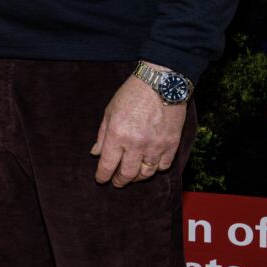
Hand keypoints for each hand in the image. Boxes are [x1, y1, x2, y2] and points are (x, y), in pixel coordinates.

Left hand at [90, 68, 186, 186]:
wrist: (161, 84)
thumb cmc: (131, 94)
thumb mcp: (109, 111)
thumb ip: (102, 135)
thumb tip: (95, 153)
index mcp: (117, 134)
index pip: (107, 164)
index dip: (102, 176)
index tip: (100, 179)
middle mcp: (136, 144)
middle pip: (127, 174)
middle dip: (119, 181)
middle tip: (116, 182)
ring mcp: (156, 146)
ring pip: (146, 173)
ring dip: (137, 177)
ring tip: (132, 176)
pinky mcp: (172, 144)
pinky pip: (163, 166)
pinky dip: (156, 169)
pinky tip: (150, 166)